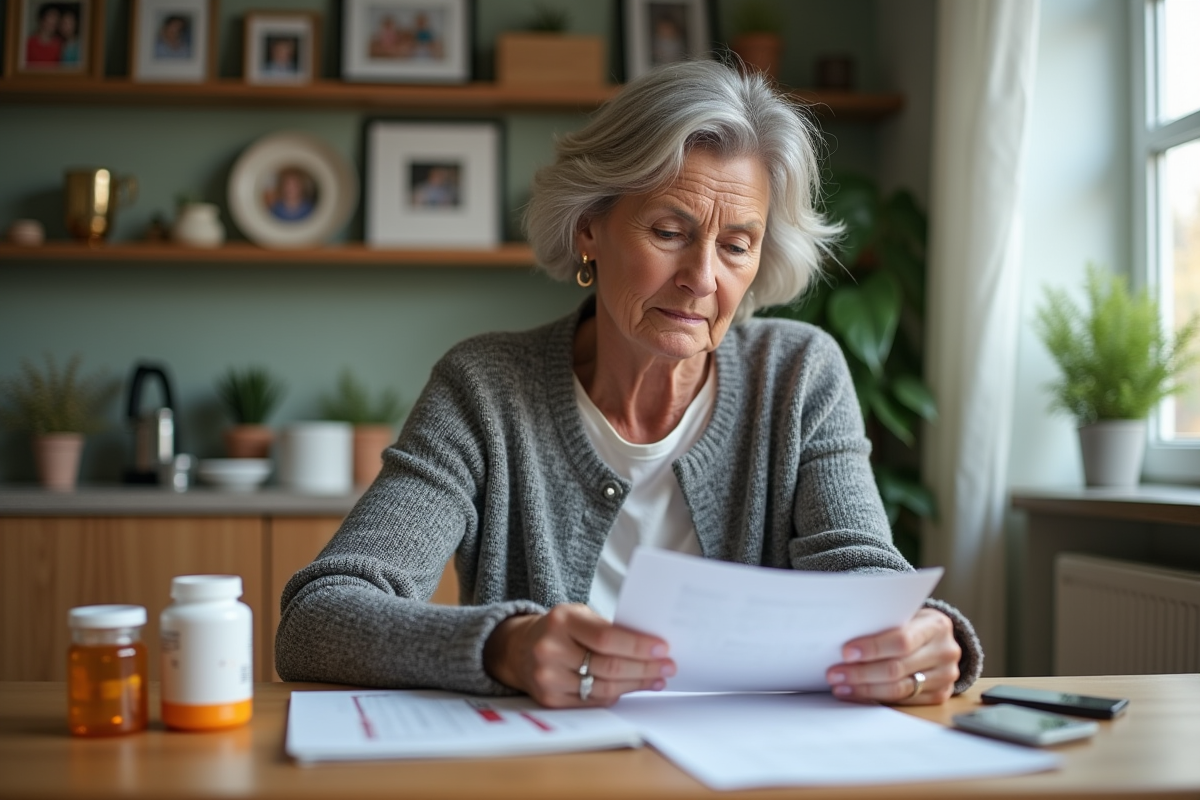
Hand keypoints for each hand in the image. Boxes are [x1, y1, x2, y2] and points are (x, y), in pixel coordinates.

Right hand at [483, 603, 675, 707]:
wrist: (519, 648)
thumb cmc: (558, 629)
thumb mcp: (578, 615)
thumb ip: (608, 628)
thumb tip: (650, 646)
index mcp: (561, 621)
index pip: (607, 637)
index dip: (638, 645)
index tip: (662, 647)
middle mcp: (550, 650)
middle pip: (609, 665)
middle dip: (644, 667)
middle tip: (668, 666)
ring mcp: (548, 678)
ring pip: (604, 687)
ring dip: (636, 684)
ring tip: (657, 678)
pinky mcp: (551, 700)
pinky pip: (594, 701)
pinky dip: (618, 694)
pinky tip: (634, 687)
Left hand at [825, 607, 960, 704]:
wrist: (940, 639)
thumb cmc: (913, 623)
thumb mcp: (906, 615)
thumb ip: (883, 624)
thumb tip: (842, 641)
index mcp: (936, 626)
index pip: (902, 640)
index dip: (872, 648)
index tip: (846, 652)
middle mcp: (944, 652)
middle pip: (897, 668)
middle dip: (861, 672)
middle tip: (834, 674)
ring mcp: (945, 676)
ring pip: (899, 689)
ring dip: (864, 689)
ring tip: (841, 686)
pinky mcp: (939, 695)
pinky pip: (903, 701)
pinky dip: (876, 698)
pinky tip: (857, 694)